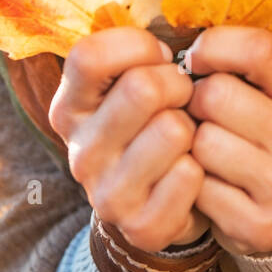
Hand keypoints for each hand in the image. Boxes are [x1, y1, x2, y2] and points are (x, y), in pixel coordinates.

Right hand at [48, 27, 210, 252]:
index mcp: (69, 108)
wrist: (162, 202)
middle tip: (183, 99)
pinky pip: (190, 174)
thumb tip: (165, 45)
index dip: (137, 46)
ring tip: (187, 138)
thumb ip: (135, 56)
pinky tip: (192, 173)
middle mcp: (79, 152)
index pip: (89, 55)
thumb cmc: (152, 124)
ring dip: (193, 128)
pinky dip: (202, 168)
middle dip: (178, 85)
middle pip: (141, 87)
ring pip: (172, 129)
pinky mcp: (140, 226)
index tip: (160, 58)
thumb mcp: (129, 84)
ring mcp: (106, 193)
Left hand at [184, 26, 271, 255]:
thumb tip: (181, 44)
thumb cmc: (245, 131)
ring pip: (204, 142)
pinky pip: (198, 189)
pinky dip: (190, 184)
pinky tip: (205, 184)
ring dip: (189, 146)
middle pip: (217, 95)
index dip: (215, 46)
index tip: (195, 57)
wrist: (270, 209)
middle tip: (199, 115)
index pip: (259, 49)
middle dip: (193, 102)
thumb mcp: (254, 89)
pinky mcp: (263, 223)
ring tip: (202, 150)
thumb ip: (229, 59)